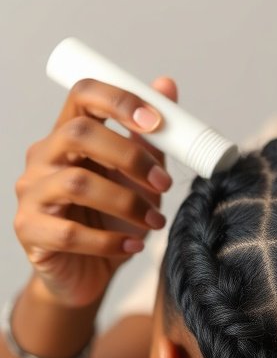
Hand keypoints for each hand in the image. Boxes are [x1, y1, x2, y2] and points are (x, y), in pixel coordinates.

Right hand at [14, 77, 176, 307]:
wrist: (87, 272)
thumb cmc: (109, 219)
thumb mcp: (137, 175)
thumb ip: (149, 136)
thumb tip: (166, 85)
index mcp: (68, 135)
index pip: (83, 95)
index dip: (119, 100)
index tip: (156, 122)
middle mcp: (43, 157)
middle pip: (78, 134)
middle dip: (130, 157)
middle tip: (165, 184)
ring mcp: (31, 193)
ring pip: (76, 184)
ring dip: (127, 203)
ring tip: (155, 222)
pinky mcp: (29, 230)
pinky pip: (70, 233)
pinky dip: (109, 240)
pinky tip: (133, 246)